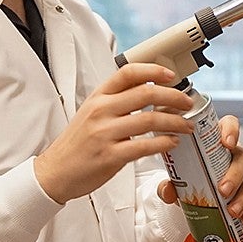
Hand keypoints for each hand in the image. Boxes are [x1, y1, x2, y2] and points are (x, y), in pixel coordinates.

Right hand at [35, 63, 193, 203]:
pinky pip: (144, 147)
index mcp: (98, 96)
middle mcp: (101, 110)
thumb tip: (150, 92)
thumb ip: (116, 101)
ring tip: (186, 125)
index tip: (171, 75)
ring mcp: (105, 133)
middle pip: (145, 93)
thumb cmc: (77, 143)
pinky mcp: (110, 156)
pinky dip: (163, 143)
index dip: (153, 70)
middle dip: (173, 97)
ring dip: (174, 122)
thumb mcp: (91, 112)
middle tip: (187, 103)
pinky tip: (171, 143)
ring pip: (149, 119)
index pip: (128, 73)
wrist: (55, 171)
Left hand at [155, 115, 242, 224]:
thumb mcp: (179, 176)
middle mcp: (237, 152)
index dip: (231, 131)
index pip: (230, 124)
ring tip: (232, 210)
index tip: (227, 143)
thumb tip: (167, 191)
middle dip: (235, 175)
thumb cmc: (193, 174)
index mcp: (219, 141)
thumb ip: (171, 183)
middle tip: (223, 190)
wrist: (200, 191)